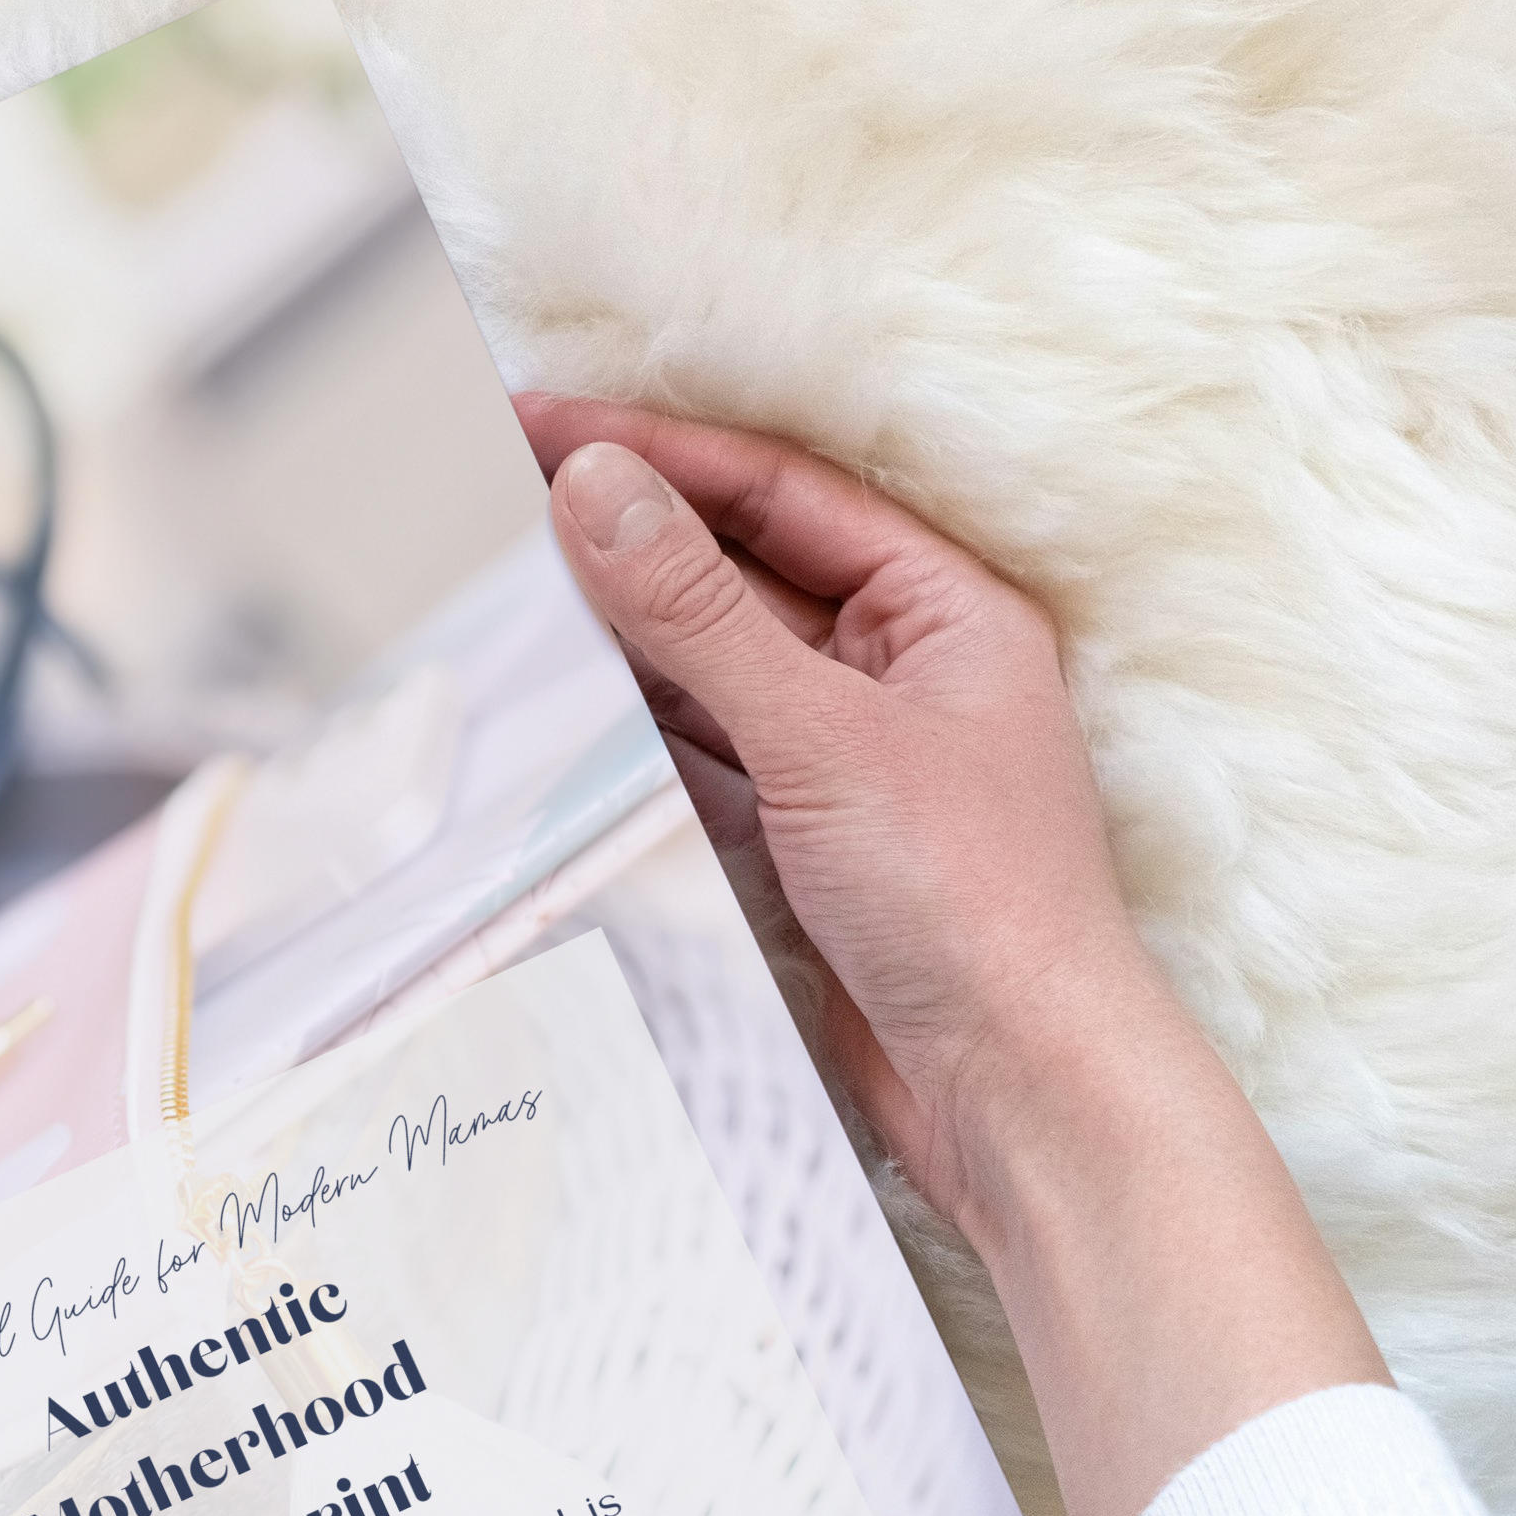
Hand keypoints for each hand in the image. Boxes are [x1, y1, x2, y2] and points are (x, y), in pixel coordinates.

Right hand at [519, 398, 1382, 1515]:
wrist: (1015, 1092)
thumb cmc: (970, 906)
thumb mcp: (821, 733)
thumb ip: (698, 612)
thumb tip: (596, 488)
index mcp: (947, 610)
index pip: (778, 494)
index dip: (654, 451)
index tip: (537, 423)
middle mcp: (905, 669)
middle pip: (742, 567)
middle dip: (627, 531)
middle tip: (500, 491)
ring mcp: (852, 757)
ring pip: (714, 661)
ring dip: (620, 629)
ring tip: (508, 587)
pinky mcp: (807, 840)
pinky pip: (702, 751)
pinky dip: (634, 724)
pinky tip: (564, 704)